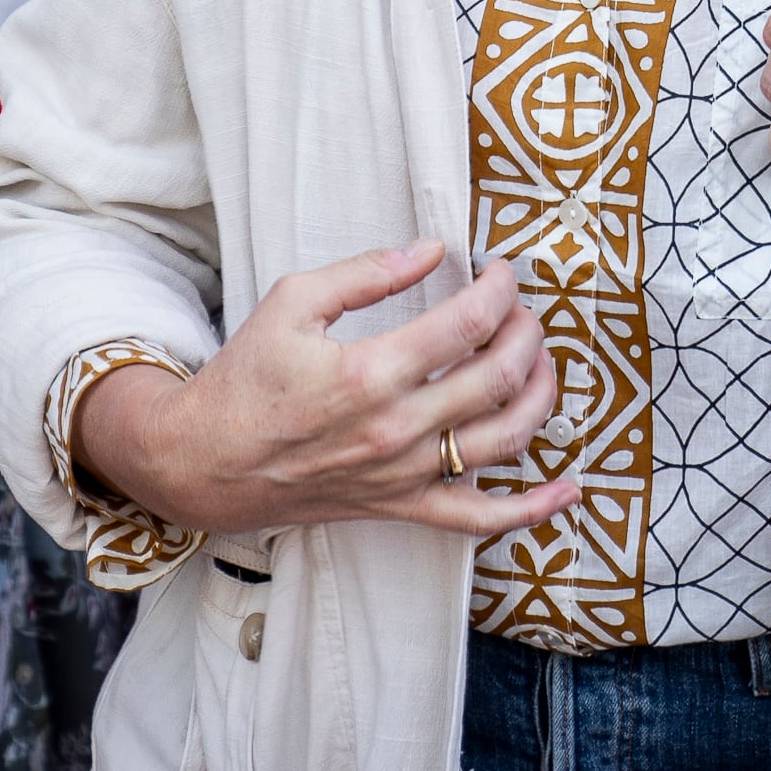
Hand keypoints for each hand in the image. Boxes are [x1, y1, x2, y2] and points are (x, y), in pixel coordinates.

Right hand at [77, 242, 574, 541]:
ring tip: (543, 361)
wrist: (202, 463)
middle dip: (527, 331)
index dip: (501, 289)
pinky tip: (568, 490)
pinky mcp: (399, 507)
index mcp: (370, 372)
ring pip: (505, 441)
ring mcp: (403, 475)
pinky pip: (478, 520)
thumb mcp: (292, 302)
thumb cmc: (244, 379)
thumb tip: (431, 250)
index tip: (504, 270)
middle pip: (499, 377)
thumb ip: (366, 273)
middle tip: (522, 308)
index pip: (469, 322)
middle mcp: (396, 429)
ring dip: (542, 397)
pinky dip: (531, 510)